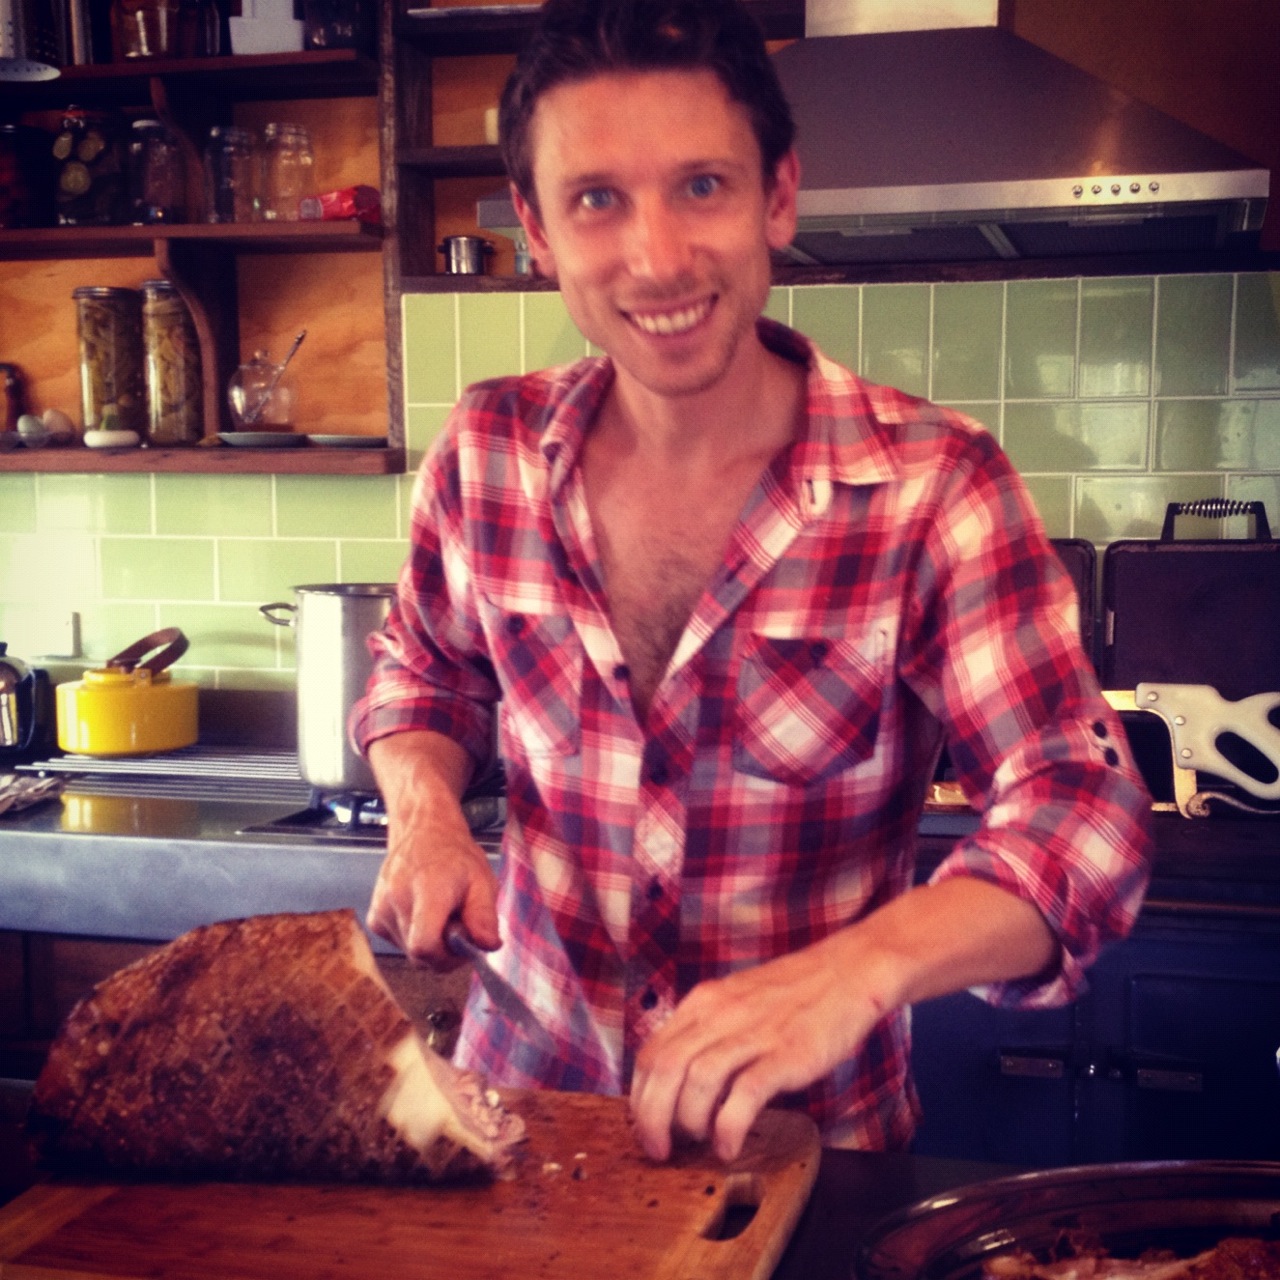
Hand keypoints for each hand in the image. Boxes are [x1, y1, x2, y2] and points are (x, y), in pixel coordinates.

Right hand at [367, 813, 499, 964]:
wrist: (422, 832)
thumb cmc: (454, 855)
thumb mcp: (482, 881)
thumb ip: (484, 916)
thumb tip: (488, 946)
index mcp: (427, 890)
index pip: (424, 946)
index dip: (447, 957)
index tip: (463, 945)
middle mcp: (397, 901)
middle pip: (419, 955)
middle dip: (444, 952)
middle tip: (458, 926)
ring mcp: (381, 910)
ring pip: (409, 953)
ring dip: (430, 943)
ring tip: (441, 914)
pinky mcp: (374, 918)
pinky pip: (398, 943)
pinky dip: (415, 937)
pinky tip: (423, 914)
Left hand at [629, 932, 888, 1162]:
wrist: (849, 970)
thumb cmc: (795, 992)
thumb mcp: (736, 1001)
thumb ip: (708, 1031)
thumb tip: (681, 1079)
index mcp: (704, 1002)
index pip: (651, 1052)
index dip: (639, 1097)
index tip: (644, 1124)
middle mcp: (720, 1014)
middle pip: (665, 1069)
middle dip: (651, 1118)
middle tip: (658, 1149)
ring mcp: (753, 1032)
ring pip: (697, 1080)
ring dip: (688, 1122)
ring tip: (697, 1145)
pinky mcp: (786, 1054)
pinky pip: (745, 1094)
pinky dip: (729, 1126)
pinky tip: (728, 1146)